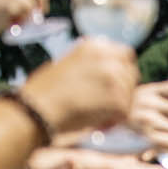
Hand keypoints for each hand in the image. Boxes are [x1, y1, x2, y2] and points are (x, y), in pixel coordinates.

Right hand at [19, 39, 137, 137]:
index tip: (116, 86)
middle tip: (111, 105)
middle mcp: (105, 57)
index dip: (123, 72)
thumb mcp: (67, 65)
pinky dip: (115, 120)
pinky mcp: (116, 97)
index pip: (125, 54)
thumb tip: (107, 77)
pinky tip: (99, 122)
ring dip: (119, 107)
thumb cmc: (44, 93)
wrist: (36, 108)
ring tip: (99, 115)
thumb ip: (89, 66)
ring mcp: (113, 76)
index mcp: (93, 46)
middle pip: (131, 74)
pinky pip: (125, 111)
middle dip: (125, 90)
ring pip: (130, 94)